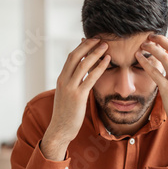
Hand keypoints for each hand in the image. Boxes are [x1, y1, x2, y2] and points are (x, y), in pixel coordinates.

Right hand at [41, 38, 110, 160]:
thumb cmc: (66, 115)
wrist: (60, 129)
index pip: (71, 57)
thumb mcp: (66, 96)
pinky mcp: (78, 96)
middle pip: (75, 56)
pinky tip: (107, 61)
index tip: (91, 41)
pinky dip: (100, 67)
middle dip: (88, 45)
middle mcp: (64, 80)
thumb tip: (81, 78)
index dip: (81, 47)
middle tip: (99, 38)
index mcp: (61, 79)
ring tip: (106, 46)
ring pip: (83, 64)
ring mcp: (70, 88)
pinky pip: (90, 77)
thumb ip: (72, 85)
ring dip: (95, 53)